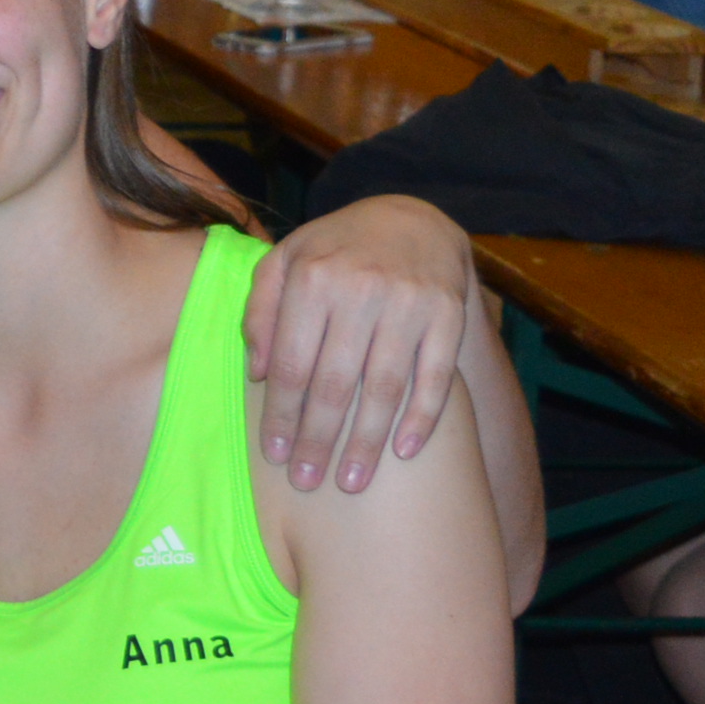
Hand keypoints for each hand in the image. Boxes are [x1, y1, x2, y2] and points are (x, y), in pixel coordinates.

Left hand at [242, 192, 475, 491]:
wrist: (411, 221)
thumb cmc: (333, 251)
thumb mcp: (283, 262)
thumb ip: (260, 311)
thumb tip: (256, 372)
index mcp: (311, 278)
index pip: (291, 363)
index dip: (280, 413)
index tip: (273, 454)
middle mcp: (360, 289)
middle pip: (335, 382)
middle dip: (318, 438)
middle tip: (306, 481)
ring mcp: (409, 303)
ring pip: (384, 386)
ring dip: (367, 441)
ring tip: (351, 482)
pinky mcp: (448, 314)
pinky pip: (436, 376)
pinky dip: (423, 418)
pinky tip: (405, 452)